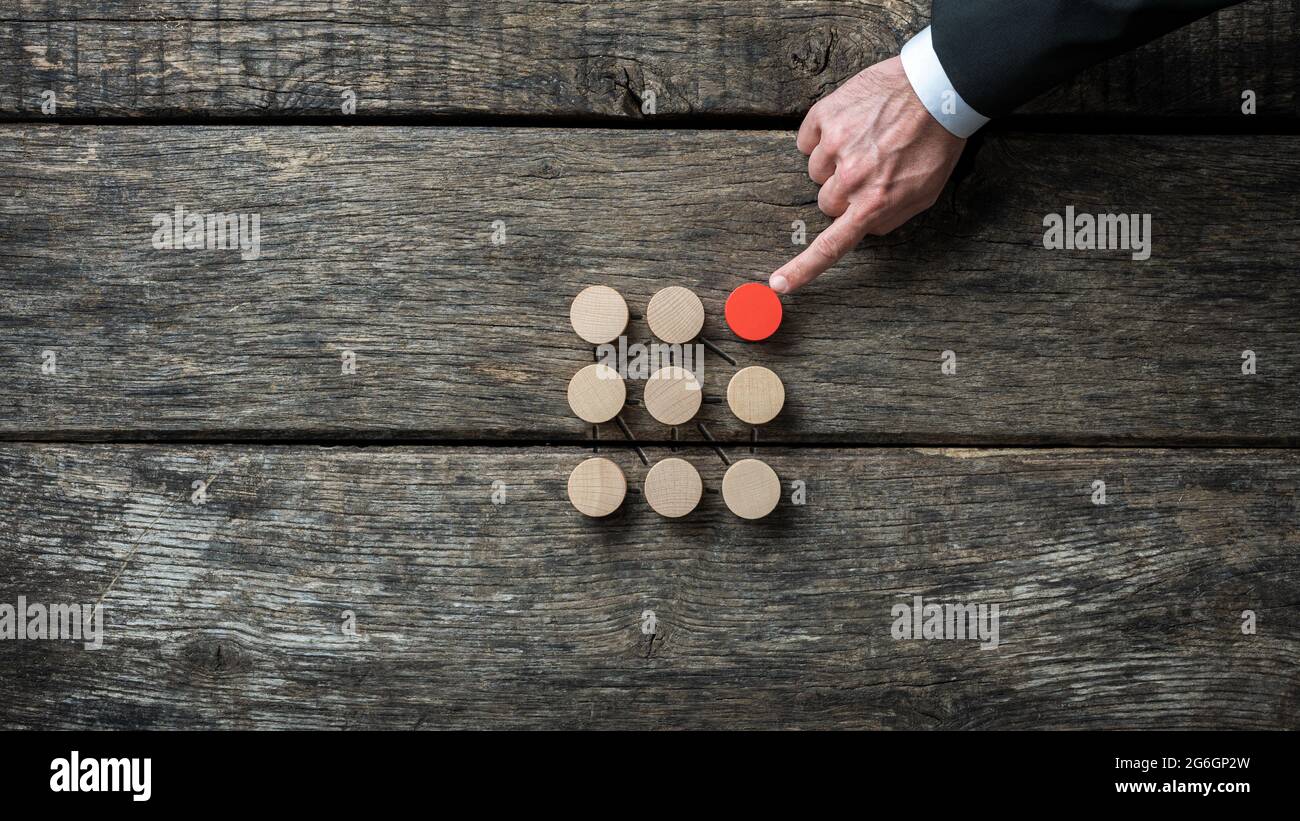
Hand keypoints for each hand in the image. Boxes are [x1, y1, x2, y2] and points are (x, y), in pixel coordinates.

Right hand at [769, 56, 965, 293]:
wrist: (938, 87)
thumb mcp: (925, 194)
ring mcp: (834, 144)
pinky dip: (822, 135)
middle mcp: (850, 177)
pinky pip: (806, 140)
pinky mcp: (825, 115)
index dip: (802, 269)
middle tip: (870, 168)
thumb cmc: (936, 142)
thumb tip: (863, 230)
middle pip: (825, 202)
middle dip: (842, 192)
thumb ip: (890, 218)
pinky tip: (850, 124)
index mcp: (875, 202)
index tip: (779, 284)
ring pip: (815, 171)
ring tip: (865, 140)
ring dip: (833, 162)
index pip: (831, 245)